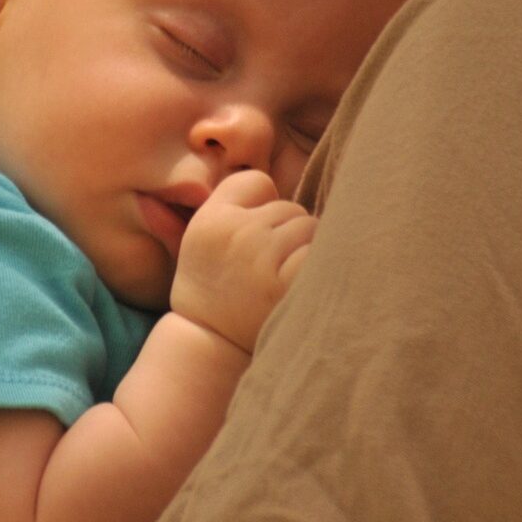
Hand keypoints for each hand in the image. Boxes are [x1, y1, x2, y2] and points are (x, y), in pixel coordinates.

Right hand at [170, 170, 316, 353]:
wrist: (209, 345)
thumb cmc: (212, 288)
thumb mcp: (200, 239)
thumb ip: (228, 205)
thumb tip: (262, 175)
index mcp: (211, 219)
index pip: (258, 182)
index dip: (260, 207)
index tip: (251, 236)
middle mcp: (236, 232)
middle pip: (288, 207)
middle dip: (285, 232)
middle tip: (264, 268)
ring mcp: (263, 256)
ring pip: (309, 227)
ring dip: (304, 250)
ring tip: (279, 279)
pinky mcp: (288, 282)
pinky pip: (321, 252)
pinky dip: (316, 267)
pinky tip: (296, 288)